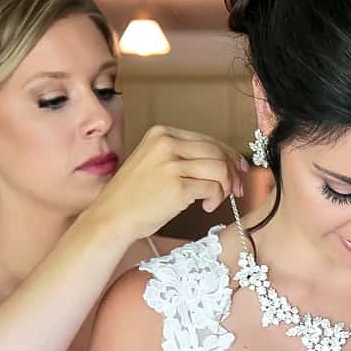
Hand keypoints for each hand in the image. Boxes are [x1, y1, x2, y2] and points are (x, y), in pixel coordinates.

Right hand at [82, 125, 247, 251]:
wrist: (111, 217)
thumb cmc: (133, 197)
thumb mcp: (154, 163)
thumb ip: (182, 157)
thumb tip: (220, 163)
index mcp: (161, 134)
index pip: (207, 139)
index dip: (228, 155)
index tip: (238, 169)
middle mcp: (166, 143)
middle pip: (217, 151)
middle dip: (233, 171)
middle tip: (236, 189)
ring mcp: (171, 163)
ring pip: (219, 168)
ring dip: (226, 186)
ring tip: (216, 200)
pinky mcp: (177, 186)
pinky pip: (213, 187)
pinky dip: (216, 198)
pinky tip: (206, 207)